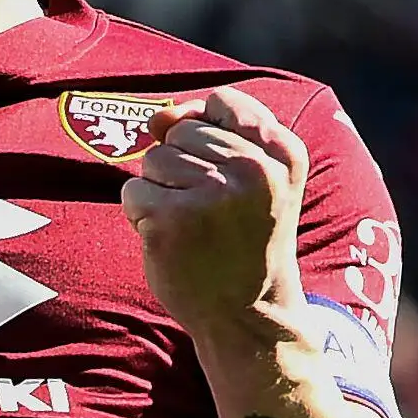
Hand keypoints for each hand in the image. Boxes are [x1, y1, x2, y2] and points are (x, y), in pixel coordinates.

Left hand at [121, 87, 309, 343]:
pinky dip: (141, 216)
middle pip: (181, 131)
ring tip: (193, 227)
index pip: (222, 102)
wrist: (248, 314)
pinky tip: (172, 241)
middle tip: (211, 215)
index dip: (207, 133)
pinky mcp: (173, 220)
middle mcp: (254, 169)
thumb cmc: (244, 240)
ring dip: (161, 193)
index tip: (226, 177)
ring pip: (154, 159)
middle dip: (183, 169)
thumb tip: (158, 115)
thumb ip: (212, 131)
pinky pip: (133, 191)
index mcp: (283, 152)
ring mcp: (213, 194)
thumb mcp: (253, 178)